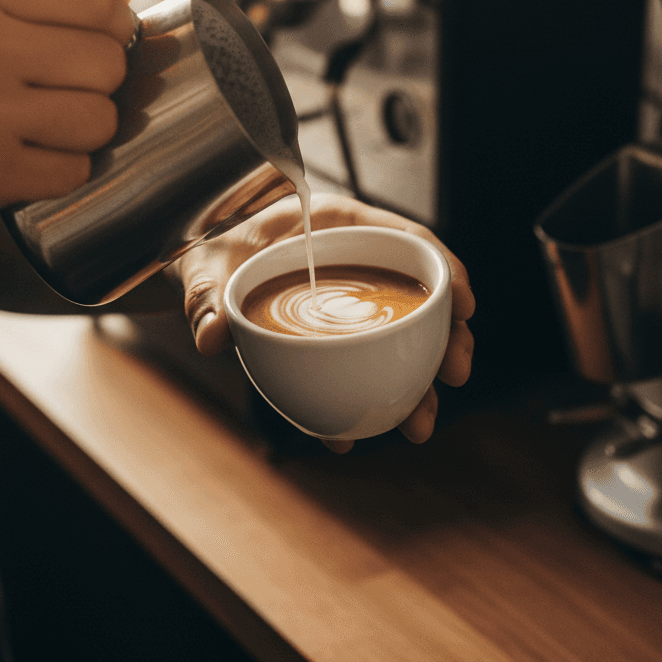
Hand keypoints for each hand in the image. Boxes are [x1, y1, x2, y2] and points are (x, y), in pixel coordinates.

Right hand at [0, 0, 136, 276]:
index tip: (107, 42)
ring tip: (38, 129)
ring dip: (81, 133)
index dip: (118, 26)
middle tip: (61, 93)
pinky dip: (57, 173)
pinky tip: (20, 160)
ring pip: (99, 120)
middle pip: (107, 61)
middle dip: (97, 84)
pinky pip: (73, 171)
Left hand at [171, 193, 474, 451]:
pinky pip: (359, 369)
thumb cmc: (208, 246)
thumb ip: (207, 294)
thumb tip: (212, 337)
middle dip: (448, 338)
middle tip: (455, 377)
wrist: (196, 266)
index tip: (465, 305)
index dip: (446, 269)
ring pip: (399, 340)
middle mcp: (350, 263)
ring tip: (419, 426)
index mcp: (334, 225)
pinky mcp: (330, 339)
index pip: (406, 239)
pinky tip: (350, 436)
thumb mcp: (205, 262)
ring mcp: (345, 304)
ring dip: (416, 385)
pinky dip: (361, 401)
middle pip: (418, 296)